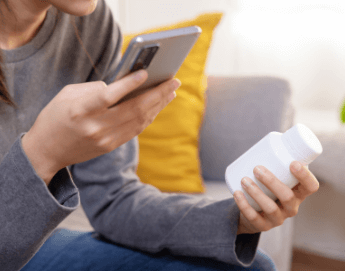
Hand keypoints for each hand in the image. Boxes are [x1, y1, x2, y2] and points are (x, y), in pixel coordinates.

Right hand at [22, 70, 179, 184]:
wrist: (47, 151)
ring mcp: (106, 139)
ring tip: (171, 92)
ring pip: (139, 121)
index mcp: (81, 111)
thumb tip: (122, 86)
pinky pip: (136, 130)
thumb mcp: (67, 95)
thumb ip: (95, 89)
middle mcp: (96, 127)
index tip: (147, 73)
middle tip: (174, 80)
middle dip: (158, 94)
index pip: (110, 96)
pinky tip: (158, 106)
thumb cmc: (55, 117)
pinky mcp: (111, 146)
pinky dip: (149, 116)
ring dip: (158, 105)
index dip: (129, 84)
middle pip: (134, 109)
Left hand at [233, 161, 319, 234]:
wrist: (253, 211)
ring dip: (256, 192)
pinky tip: (236, 193)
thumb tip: (270, 134)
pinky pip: (253, 217)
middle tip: (257, 168)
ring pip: (270, 208)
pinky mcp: (262, 225)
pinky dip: (243, 204)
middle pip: (287, 197)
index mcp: (298, 193)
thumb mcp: (275, 176)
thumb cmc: (266, 187)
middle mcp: (291, 208)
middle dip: (272, 181)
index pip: (311, 187)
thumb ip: (275, 159)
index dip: (305, 176)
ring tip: (244, 179)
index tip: (293, 163)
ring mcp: (277, 219)